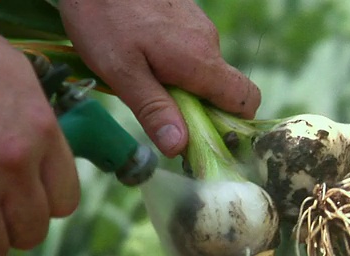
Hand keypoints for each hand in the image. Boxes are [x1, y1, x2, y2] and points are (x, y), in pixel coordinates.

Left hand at [58, 0, 260, 156]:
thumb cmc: (104, 16)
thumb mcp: (121, 71)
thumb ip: (153, 109)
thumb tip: (180, 147)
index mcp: (199, 61)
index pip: (246, 98)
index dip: (235, 124)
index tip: (207, 138)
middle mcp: (208, 43)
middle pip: (222, 90)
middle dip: (198, 109)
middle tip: (160, 114)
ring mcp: (198, 27)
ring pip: (203, 71)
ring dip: (182, 86)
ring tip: (142, 80)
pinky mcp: (185, 17)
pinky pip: (191, 52)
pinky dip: (175, 65)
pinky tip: (142, 57)